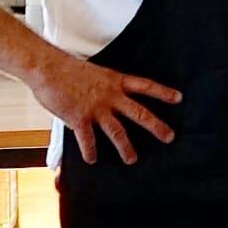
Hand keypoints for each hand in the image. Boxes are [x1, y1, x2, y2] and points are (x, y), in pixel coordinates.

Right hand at [28, 54, 180, 165]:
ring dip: (126, 147)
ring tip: (132, 159)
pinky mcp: (79, 118)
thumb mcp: (97, 74)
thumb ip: (106, 88)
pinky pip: (88, 139)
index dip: (163, 92)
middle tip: (169, 137)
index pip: (145, 86)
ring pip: (117, 131)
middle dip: (156, 126)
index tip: (179, 98)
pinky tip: (92, 160)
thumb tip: (112, 99)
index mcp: (116, 81)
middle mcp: (111, 96)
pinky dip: (90, 151)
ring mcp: (96, 108)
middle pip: (139, 113)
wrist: (48, 68)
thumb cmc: (69, 69)